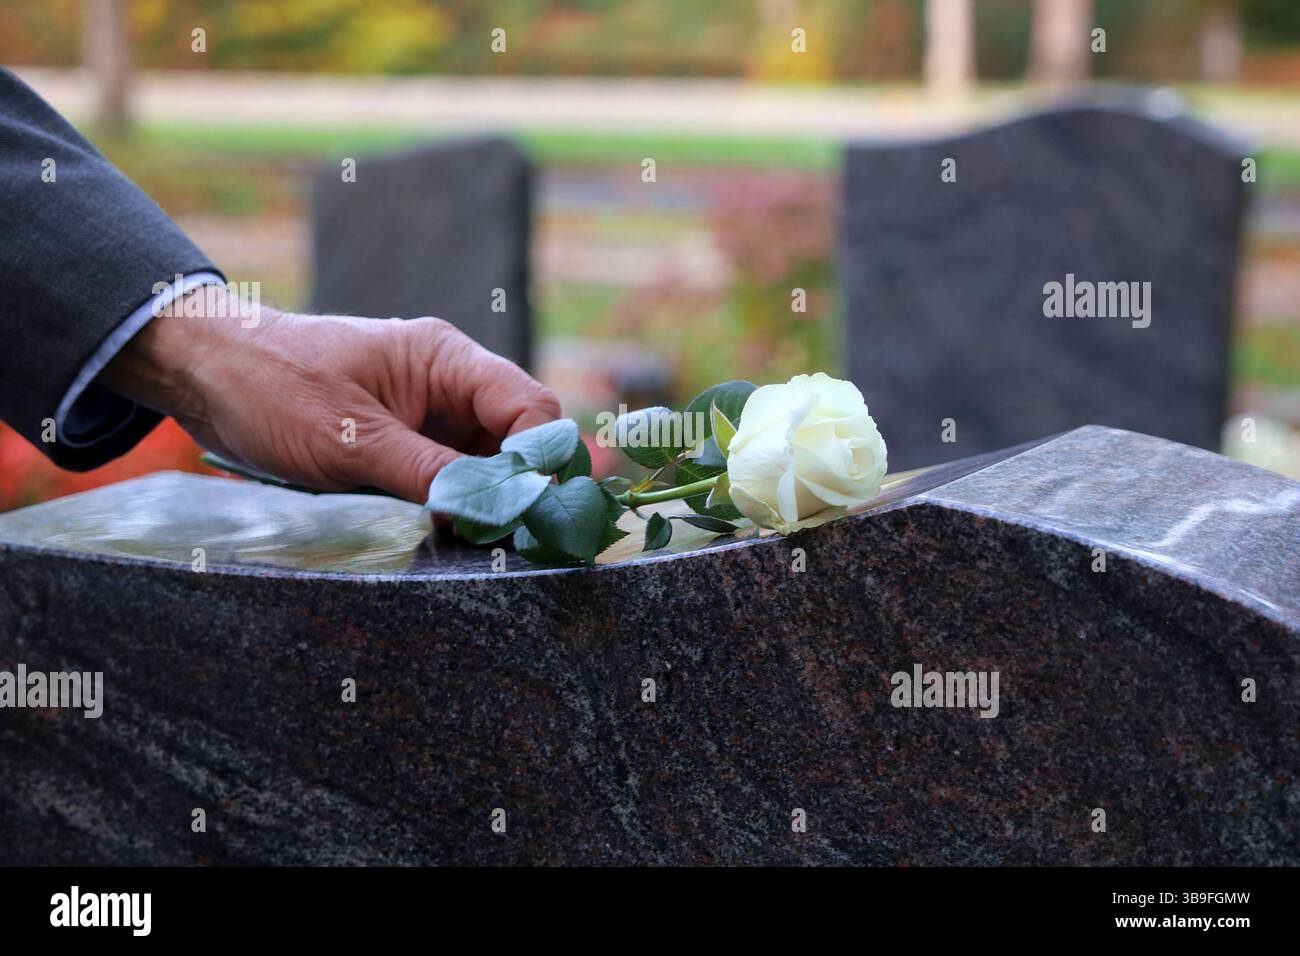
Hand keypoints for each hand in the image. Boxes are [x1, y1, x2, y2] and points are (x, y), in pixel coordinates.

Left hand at [100, 285, 560, 501]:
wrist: (204, 373)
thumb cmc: (271, 385)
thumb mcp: (350, 439)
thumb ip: (427, 475)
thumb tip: (490, 513)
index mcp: (445, 360)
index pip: (530, 407)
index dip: (542, 462)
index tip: (534, 516)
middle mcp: (447, 384)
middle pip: (517, 440)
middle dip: (516, 491)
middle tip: (507, 545)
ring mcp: (427, 414)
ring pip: (485, 465)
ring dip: (482, 504)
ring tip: (473, 546)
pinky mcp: (403, 442)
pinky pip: (447, 478)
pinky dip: (450, 507)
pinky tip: (442, 537)